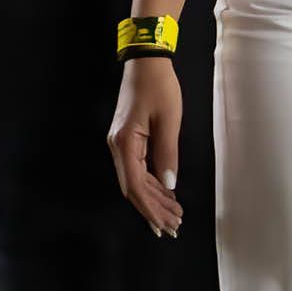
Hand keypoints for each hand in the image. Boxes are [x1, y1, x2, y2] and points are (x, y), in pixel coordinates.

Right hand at [108, 58, 185, 237]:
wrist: (146, 63)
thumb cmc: (159, 87)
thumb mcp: (169, 119)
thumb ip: (168, 153)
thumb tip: (169, 185)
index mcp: (124, 144)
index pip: (136, 187)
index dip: (151, 208)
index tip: (167, 224)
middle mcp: (117, 148)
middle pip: (133, 189)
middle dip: (153, 210)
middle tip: (174, 227)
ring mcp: (120, 144)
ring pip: (135, 181)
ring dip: (153, 200)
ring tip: (174, 215)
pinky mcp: (127, 140)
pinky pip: (137, 170)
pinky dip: (152, 184)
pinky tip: (166, 194)